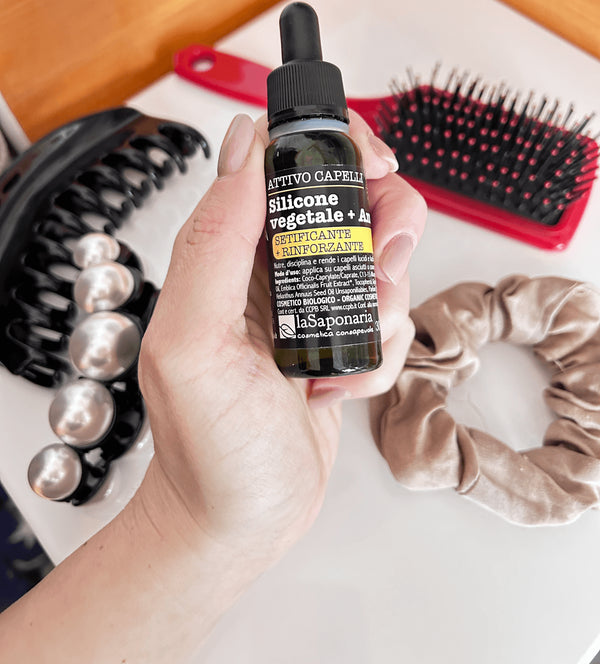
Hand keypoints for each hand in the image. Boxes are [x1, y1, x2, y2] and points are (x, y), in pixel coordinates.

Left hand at [138, 111, 426, 570]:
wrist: (238, 523)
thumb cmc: (209, 450)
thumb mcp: (195, 344)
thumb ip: (213, 241)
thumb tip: (244, 145)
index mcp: (225, 251)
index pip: (282, 159)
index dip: (335, 148)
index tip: (374, 170)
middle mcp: (268, 268)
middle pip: (348, 198)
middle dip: (381, 226)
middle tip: (380, 270)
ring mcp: (307, 304)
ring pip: (378, 256)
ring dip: (385, 299)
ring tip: (350, 349)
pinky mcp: (337, 338)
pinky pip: (388, 315)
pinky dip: (382, 349)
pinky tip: (340, 385)